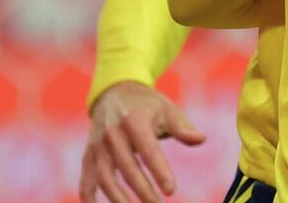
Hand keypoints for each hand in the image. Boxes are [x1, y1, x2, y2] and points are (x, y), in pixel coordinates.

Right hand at [78, 80, 205, 202]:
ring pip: (105, 178)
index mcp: (134, 121)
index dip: (159, 171)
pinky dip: (90, 197)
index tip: (171, 191)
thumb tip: (200, 139)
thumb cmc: (147, 106)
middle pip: (127, 169)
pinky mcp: (88, 156)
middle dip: (143, 191)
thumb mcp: (167, 109)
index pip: (148, 150)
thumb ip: (182, 127)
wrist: (114, 94)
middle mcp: (112, 134)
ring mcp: (97, 147)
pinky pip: (86, 180)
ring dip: (119, 199)